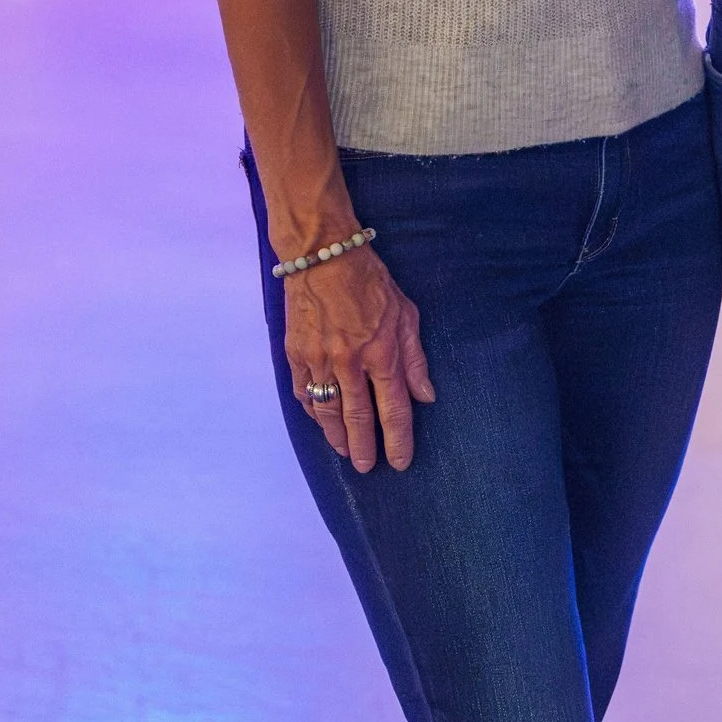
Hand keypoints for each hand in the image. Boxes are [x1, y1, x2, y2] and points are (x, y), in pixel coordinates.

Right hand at [285, 244, 433, 472]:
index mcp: (382, 353)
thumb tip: (426, 397)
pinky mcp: (295, 353)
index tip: (399, 462)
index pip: (393, 409)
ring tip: (344, 451)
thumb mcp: (406, 314)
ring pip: (327, 411)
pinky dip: (312, 411)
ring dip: (336, 436)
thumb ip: (415, 359)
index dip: (397, 440)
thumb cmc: (370, 281)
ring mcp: (319, 359)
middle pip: (358, 418)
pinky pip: (303, 392)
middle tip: (367, 467)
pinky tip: (320, 420)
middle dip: (364, 447)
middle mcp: (350, 362)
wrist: (322, 254)